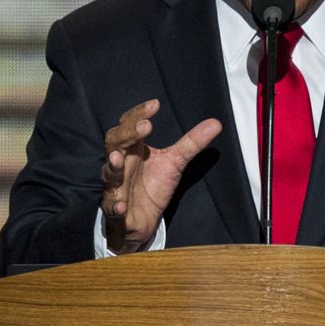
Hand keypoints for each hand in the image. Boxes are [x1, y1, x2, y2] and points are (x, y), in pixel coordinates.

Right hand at [102, 99, 223, 253]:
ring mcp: (115, 187)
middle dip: (126, 134)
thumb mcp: (175, 162)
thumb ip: (191, 143)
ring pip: (108, 174)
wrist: (141, 220)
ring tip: (119, 158)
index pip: (129, 125)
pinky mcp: (115, 210)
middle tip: (144, 127)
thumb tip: (216, 123)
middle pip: (114, 142)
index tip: (155, 105)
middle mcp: (120, 164)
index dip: (138, 114)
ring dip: (113, 166)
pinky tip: (121, 206)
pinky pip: (111, 208)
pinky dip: (115, 206)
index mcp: (132, 149)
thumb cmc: (152, 186)